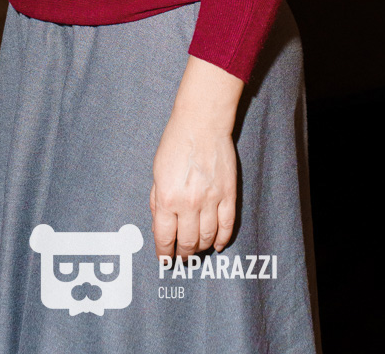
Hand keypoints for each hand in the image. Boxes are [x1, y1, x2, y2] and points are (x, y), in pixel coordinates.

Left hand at [150, 111, 236, 260]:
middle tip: (182, 257)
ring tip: (197, 249)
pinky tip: (218, 245)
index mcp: (166, 198)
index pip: (164, 238)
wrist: (201, 123)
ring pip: (207, 238)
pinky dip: (223, 239)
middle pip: (187, 242)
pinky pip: (227, 225)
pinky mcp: (228, 195)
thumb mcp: (156, 172)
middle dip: (183, 254)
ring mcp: (211, 200)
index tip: (165, 260)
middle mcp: (188, 204)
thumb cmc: (175, 143)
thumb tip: (160, 225)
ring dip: (201, 248)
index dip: (164, 254)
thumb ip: (157, 200)